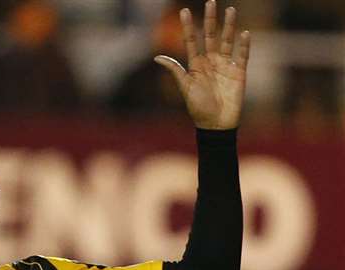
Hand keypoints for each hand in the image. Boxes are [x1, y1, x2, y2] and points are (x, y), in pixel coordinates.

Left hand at [155, 2, 250, 129]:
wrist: (215, 125)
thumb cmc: (198, 108)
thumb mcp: (185, 87)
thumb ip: (175, 70)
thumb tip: (157, 57)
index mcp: (196, 65)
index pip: (192, 41)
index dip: (188, 26)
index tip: (184, 11)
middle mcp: (211, 62)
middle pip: (210, 36)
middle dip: (210, 19)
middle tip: (211, 1)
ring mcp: (225, 66)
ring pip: (227, 41)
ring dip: (229, 26)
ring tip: (230, 10)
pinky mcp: (239, 73)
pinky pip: (242, 55)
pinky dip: (244, 45)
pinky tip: (244, 33)